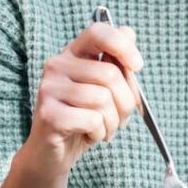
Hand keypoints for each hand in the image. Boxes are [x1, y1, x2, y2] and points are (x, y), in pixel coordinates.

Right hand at [23, 22, 141, 178]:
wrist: (51, 155)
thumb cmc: (83, 119)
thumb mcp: (105, 90)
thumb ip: (117, 64)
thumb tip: (129, 34)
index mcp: (73, 54)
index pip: (98, 32)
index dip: (123, 45)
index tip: (138, 65)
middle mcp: (57, 65)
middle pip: (110, 74)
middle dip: (126, 102)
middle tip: (119, 117)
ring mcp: (50, 89)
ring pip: (103, 99)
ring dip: (113, 122)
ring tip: (102, 128)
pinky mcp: (49, 114)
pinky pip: (93, 120)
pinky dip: (100, 133)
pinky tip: (89, 135)